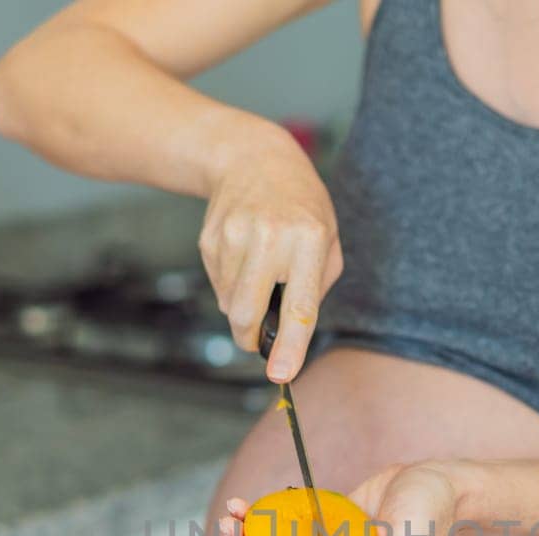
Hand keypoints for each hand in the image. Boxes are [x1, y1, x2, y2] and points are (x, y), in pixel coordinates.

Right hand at [199, 125, 343, 382]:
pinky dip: (229, 284)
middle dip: (249, 336)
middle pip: (246, 312)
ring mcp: (234, 235)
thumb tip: (287, 333)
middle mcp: (270, 237)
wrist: (254, 158)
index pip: (300, 306)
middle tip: (257, 340)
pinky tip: (242, 255)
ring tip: (258, 272)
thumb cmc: (301, 207)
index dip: (290, 346)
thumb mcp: (328, 240)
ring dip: (241, 305)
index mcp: (309, 240)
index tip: (280, 374)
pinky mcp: (210, 237)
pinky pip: (217, 284)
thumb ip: (315, 288)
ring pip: (228, 303)